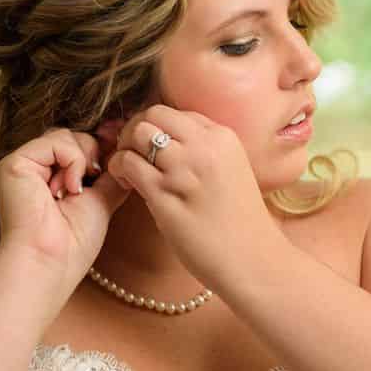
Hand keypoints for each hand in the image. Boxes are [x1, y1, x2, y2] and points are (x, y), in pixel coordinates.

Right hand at [0, 127, 132, 285]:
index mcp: (50, 178)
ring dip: (82, 161)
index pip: (78, 147)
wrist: (49, 262)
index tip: (119, 154)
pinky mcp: (14, 163)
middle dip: (93, 156)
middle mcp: (34, 170)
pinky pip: (57, 141)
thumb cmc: (72, 244)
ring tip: (74, 193)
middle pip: (74, 137)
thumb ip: (112, 173)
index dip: (101, 147)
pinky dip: (72, 161)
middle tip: (91, 184)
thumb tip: (127, 149)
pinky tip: (67, 189)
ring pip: (67, 136)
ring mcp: (23, 165)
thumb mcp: (102, 200)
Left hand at [98, 104, 287, 291]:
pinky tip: (127, 184)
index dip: (155, 126)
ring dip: (123, 149)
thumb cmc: (238, 222)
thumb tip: (167, 144)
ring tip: (128, 171)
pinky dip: (119, 168)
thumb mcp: (231, 171)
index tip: (150, 147)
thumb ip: (203, 153)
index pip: (176, 113)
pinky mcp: (165, 194)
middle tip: (131, 154)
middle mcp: (204, 146)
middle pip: (153, 114)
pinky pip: (128, 164)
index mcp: (223, 137)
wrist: (252, 258)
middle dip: (134, 130)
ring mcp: (184, 169)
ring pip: (137, 134)